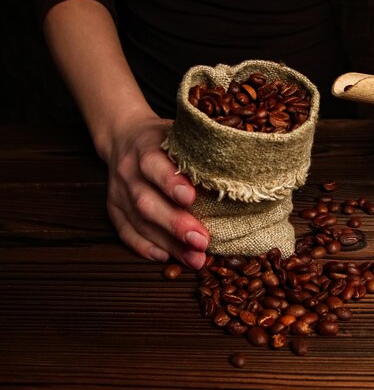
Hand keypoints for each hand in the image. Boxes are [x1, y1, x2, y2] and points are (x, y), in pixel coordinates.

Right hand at [105, 115, 209, 268]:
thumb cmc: (164, 138)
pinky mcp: (114, 209)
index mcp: (145, 148)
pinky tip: (166, 258)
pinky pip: (125, 232)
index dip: (171, 183)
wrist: (124, 136)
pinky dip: (145, 247)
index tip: (191, 198)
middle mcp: (128, 171)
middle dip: (175, 224)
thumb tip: (240, 161)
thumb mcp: (180, 133)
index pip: (154, 165)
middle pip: (147, 202)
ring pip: (139, 222)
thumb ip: (201, 147)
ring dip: (168, 243)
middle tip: (201, 241)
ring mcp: (119, 192)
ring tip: (194, 259)